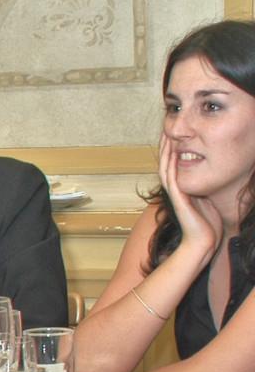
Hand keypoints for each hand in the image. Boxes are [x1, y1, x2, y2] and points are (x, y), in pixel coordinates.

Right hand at [159, 133, 221, 256]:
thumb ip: (202, 190)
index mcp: (181, 190)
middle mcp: (175, 191)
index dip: (171, 151)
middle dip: (165, 147)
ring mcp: (175, 194)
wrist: (203, 242)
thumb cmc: (207, 226)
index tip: (173, 136)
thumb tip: (207, 179)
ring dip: (164, 152)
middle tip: (165, 130)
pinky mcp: (178, 198)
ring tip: (165, 136)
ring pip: (165, 168)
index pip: (172, 166)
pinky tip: (171, 152)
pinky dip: (170, 163)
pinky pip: (171, 177)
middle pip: (165, 164)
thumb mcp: (205, 201)